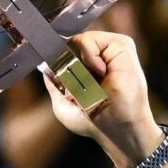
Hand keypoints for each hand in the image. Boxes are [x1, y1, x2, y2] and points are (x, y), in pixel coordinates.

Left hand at [43, 31, 162, 167]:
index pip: (65, 51)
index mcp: (86, 68)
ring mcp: (110, 50)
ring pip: (80, 39)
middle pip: (71, 43)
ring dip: (79, 62)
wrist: (116, 128)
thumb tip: (45, 63)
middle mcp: (99, 56)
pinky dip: (90, 55)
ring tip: (91, 82)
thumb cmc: (93, 121)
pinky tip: (100, 72)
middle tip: (76, 85)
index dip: (57, 58)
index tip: (58, 74)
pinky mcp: (122, 45)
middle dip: (67, 62)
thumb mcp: (61, 103)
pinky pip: (94, 39)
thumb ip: (52, 82)